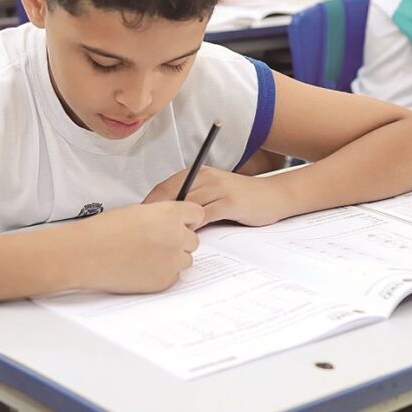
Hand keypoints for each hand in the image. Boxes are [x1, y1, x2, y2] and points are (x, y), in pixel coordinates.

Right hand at [75, 203, 202, 292]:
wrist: (87, 254)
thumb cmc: (105, 231)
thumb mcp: (139, 212)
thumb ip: (162, 216)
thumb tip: (173, 224)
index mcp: (170, 214)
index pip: (197, 214)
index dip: (188, 220)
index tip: (182, 224)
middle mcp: (177, 236)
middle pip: (193, 240)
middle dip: (179, 241)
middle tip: (156, 243)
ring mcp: (172, 260)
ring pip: (185, 260)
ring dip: (172, 258)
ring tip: (145, 256)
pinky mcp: (165, 280)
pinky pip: (173, 277)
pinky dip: (161, 274)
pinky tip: (141, 268)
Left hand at [144, 166, 284, 227]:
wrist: (274, 196)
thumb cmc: (243, 197)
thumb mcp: (215, 192)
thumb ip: (193, 198)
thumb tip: (166, 214)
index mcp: (199, 173)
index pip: (166, 186)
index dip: (149, 203)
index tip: (137, 218)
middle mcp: (206, 177)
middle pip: (171, 195)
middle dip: (155, 214)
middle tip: (144, 230)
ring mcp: (218, 189)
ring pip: (186, 205)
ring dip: (173, 222)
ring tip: (162, 237)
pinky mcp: (230, 202)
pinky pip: (205, 215)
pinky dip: (194, 226)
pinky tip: (188, 237)